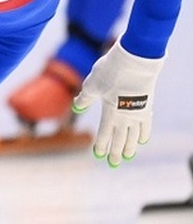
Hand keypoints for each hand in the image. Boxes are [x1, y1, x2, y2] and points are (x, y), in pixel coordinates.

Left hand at [72, 43, 164, 166]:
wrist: (137, 60)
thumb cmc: (111, 71)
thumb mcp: (92, 84)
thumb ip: (85, 98)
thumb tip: (76, 106)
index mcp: (111, 112)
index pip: (105, 133)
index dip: (102, 145)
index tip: (99, 155)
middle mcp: (126, 115)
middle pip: (120, 138)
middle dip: (116, 151)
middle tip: (114, 163)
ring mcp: (138, 111)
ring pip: (134, 134)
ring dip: (130, 145)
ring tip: (128, 155)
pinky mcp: (147, 104)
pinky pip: (146, 123)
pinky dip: (143, 132)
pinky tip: (141, 139)